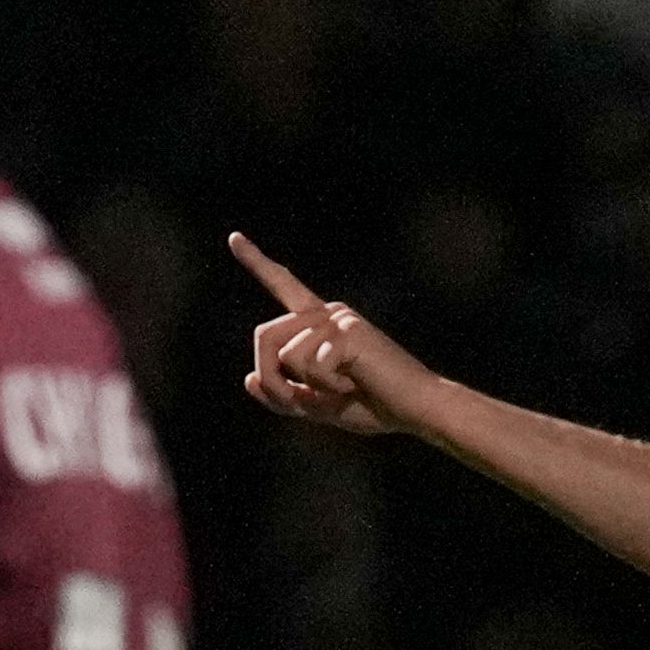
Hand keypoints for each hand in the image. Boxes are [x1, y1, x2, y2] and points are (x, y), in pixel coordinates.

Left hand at [225, 231, 438, 438]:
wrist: (416, 411)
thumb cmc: (375, 407)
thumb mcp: (318, 406)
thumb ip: (285, 394)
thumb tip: (248, 380)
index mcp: (319, 324)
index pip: (284, 287)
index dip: (257, 262)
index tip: (233, 238)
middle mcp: (327, 313)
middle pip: (264, 335)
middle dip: (269, 378)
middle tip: (293, 402)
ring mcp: (338, 319)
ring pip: (285, 355)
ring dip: (304, 387)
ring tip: (342, 392)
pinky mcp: (348, 331)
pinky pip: (311, 364)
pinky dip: (328, 388)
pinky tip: (355, 385)